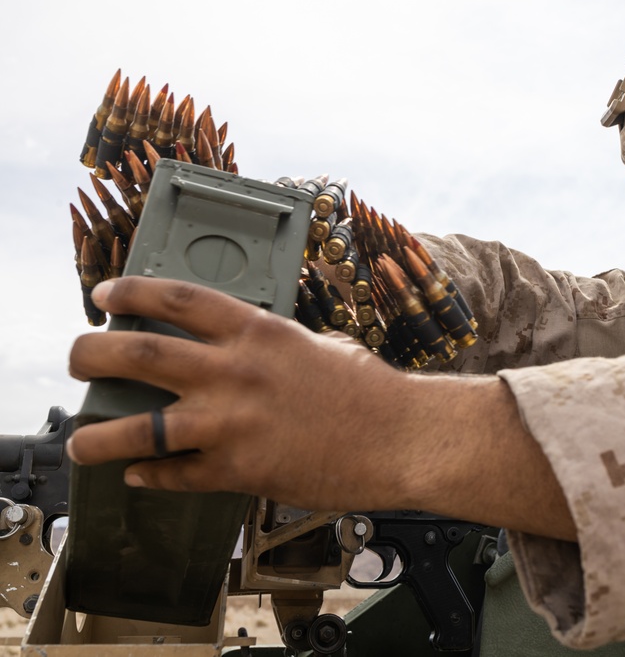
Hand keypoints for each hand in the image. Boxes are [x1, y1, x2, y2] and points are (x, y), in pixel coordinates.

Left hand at [67, 276, 575, 539]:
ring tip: (80, 443)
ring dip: (97, 437)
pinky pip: (177, 475)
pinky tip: (138, 476)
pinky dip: (151, 476)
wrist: (404, 437)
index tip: (104, 295)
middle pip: (137, 354)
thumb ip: (270, 345)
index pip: (176, 299)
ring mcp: (234, 423)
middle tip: (76, 362)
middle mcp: (236, 371)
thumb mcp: (319, 346)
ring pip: (138, 428)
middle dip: (90, 355)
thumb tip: (238, 352)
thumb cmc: (371, 391)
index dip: (130, 292)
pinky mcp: (241, 470)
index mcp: (258, 332)